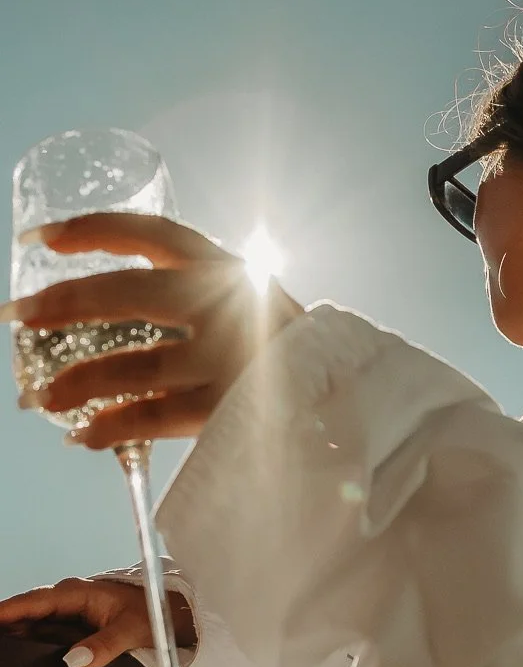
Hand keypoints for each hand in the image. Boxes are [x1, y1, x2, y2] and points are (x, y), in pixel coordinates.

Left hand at [0, 213, 302, 447]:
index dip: (92, 230)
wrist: (346, 394)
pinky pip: (152, 419)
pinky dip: (111, 428)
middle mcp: (224, 303)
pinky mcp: (227, 409)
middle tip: (18, 315)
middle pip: (128, 293)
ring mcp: (226, 358)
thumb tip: (111, 299)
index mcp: (225, 267)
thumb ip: (196, 287)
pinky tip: (83, 435)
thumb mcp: (249, 293)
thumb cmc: (284, 343)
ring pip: (131, 366)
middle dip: (65, 303)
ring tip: (39, 397)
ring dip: (77, 381)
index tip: (42, 237)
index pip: (151, 234)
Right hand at [0, 578, 195, 666]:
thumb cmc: (153, 612)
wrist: (170, 613)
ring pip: (33, 625)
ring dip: (15, 635)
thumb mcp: (131, 630)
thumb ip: (104, 646)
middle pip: (27, 613)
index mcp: (80, 593)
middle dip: (6, 624)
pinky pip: (44, 635)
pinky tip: (17, 655)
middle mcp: (70, 601)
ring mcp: (70, 615)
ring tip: (2, 653)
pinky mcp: (73, 629)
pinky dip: (29, 643)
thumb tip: (75, 659)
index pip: (35, 602)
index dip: (8, 611)